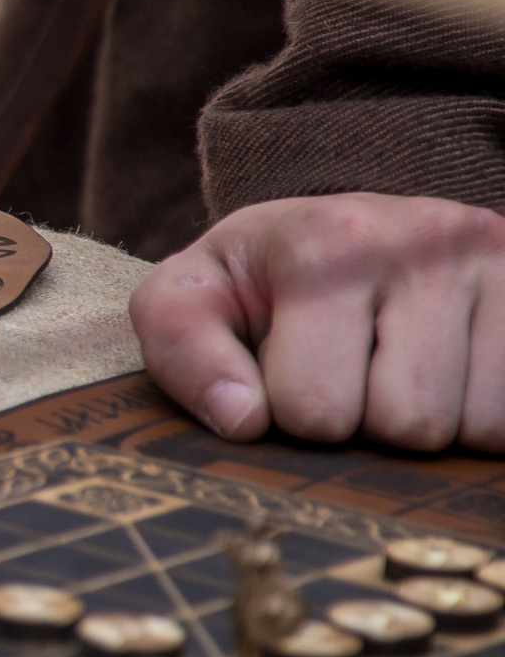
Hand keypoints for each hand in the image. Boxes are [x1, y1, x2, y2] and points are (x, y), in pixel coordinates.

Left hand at [133, 193, 504, 451]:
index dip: (294, 413)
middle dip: (370, 422)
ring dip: (435, 423)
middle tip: (353, 370)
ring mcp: (495, 262)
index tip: (290, 368)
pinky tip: (451, 374)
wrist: (344, 227)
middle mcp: (420, 241)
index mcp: (321, 242)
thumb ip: (182, 350)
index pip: (315, 408)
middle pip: (410, 424)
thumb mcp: (191, 297)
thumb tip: (242, 420)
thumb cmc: (260, 278)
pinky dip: (487, 417)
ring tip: (398, 368)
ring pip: (479, 429)